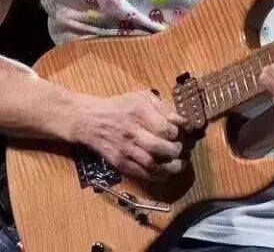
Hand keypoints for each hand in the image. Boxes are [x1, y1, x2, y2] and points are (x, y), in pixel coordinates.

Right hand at [74, 90, 189, 180]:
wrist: (91, 121)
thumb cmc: (121, 107)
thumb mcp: (142, 97)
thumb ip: (163, 107)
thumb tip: (182, 122)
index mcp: (138, 112)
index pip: (164, 128)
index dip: (178, 133)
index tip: (182, 133)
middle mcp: (132, 132)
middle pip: (159, 147)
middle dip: (176, 151)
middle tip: (182, 149)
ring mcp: (125, 150)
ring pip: (152, 165)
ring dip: (171, 168)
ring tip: (180, 164)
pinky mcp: (121, 164)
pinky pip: (143, 174)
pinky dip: (159, 176)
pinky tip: (167, 171)